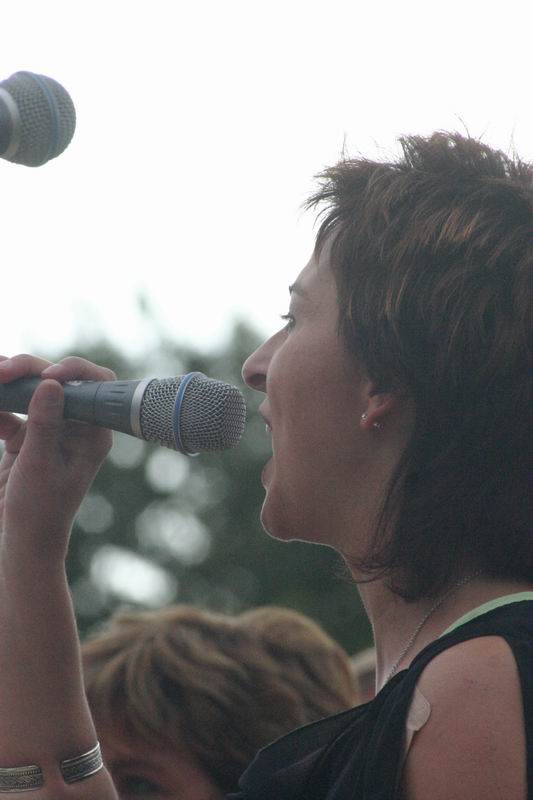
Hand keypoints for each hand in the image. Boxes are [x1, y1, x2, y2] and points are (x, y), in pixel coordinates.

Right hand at [0, 354, 114, 560]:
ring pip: (31, 391)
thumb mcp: (40, 464)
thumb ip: (44, 422)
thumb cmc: (39, 511)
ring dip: (11, 382)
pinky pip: (11, 411)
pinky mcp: (25, 439)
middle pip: (57, 382)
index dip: (75, 370)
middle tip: (3, 371)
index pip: (95, 386)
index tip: (48, 373)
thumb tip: (52, 382)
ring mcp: (50, 431)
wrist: (21, 544)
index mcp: (92, 433)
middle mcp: (75, 427)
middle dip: (29, 370)